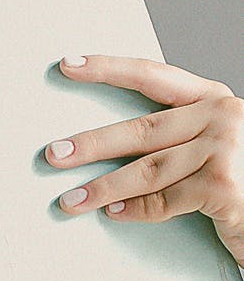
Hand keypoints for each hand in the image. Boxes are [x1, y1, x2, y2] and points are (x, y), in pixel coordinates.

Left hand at [46, 56, 243, 267]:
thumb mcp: (215, 143)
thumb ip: (178, 134)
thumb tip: (111, 141)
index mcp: (214, 98)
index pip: (151, 75)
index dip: (107, 69)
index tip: (68, 66)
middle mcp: (222, 116)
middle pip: (142, 129)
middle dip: (92, 144)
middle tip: (55, 154)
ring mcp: (225, 149)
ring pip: (147, 169)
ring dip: (103, 187)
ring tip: (71, 199)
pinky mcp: (224, 186)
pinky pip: (166, 201)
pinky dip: (136, 210)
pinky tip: (114, 214)